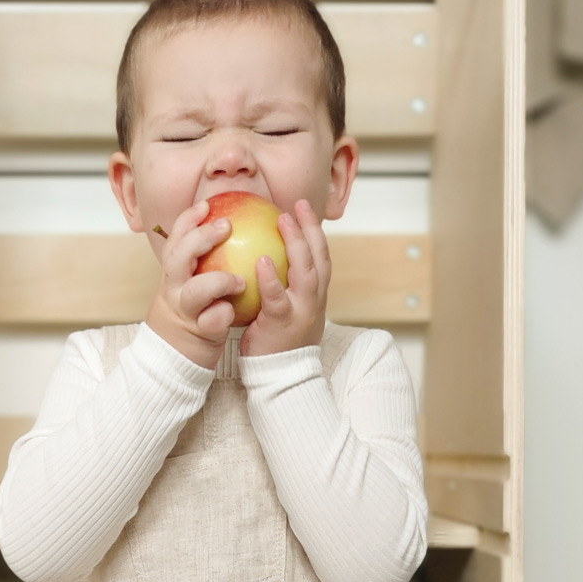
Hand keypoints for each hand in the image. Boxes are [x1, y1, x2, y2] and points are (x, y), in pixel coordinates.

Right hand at [145, 199, 247, 367]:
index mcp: (174, 273)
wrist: (174, 356)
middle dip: (201, 238)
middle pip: (179, 257)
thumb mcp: (191, 282)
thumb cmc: (194, 313)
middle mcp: (174, 289)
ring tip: (239, 282)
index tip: (207, 205)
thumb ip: (204, 261)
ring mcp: (186, 311)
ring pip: (195, 291)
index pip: (176, 239)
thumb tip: (231, 227)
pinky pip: (212, 321)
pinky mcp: (199, 334)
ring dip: (218, 281)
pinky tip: (233, 312)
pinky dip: (223, 315)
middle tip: (227, 226)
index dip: (189, 219)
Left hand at [239, 199, 330, 356]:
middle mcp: (314, 300)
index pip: (321, 256)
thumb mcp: (287, 311)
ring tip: (283, 221)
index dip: (315, 231)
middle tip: (298, 204)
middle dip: (311, 229)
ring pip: (306, 272)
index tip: (304, 208)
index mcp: (315, 295)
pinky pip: (277, 298)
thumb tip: (264, 258)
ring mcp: (301, 311)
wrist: (282, 377)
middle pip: (319, 257)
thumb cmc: (277, 343)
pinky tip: (261, 260)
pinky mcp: (282, 324)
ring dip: (296, 244)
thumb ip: (283, 287)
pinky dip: (271, 279)